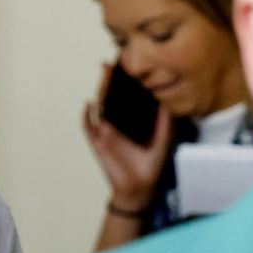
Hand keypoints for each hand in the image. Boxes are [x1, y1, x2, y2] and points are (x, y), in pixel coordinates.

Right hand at [82, 63, 173, 210]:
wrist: (140, 188)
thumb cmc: (149, 165)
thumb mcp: (162, 140)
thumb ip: (164, 122)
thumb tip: (166, 102)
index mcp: (130, 122)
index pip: (124, 98)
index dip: (123, 83)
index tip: (124, 67)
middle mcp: (116, 125)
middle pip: (109, 98)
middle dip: (108, 81)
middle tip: (109, 65)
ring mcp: (105, 133)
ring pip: (98, 108)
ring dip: (99, 92)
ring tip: (102, 77)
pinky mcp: (98, 143)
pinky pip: (88, 127)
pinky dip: (86, 116)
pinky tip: (90, 104)